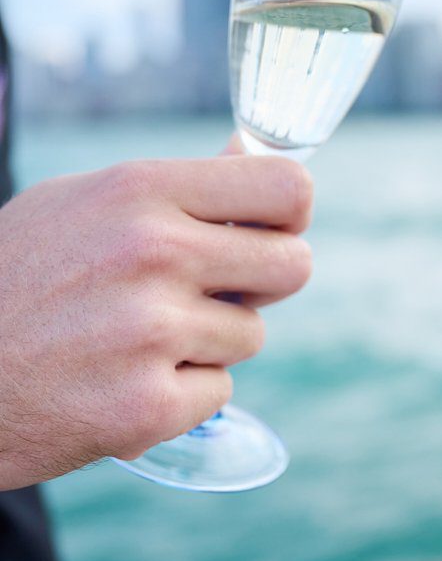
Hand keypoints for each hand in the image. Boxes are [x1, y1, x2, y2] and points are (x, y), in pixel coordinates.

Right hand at [0, 155, 312, 488]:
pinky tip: (122, 379)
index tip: (269, 231)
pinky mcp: (146, 406)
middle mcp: (154, 253)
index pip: (287, 188)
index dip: (290, 214)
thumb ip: (175, 187)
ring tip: (135, 338)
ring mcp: (151, 332)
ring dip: (208, 340)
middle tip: (214, 290)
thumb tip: (250, 154)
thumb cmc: (14, 278)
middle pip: (294, 265)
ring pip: (251, 334)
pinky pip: (219, 390)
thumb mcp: (83, 204)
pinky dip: (181, 392)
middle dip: (263, 282)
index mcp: (141, 190)